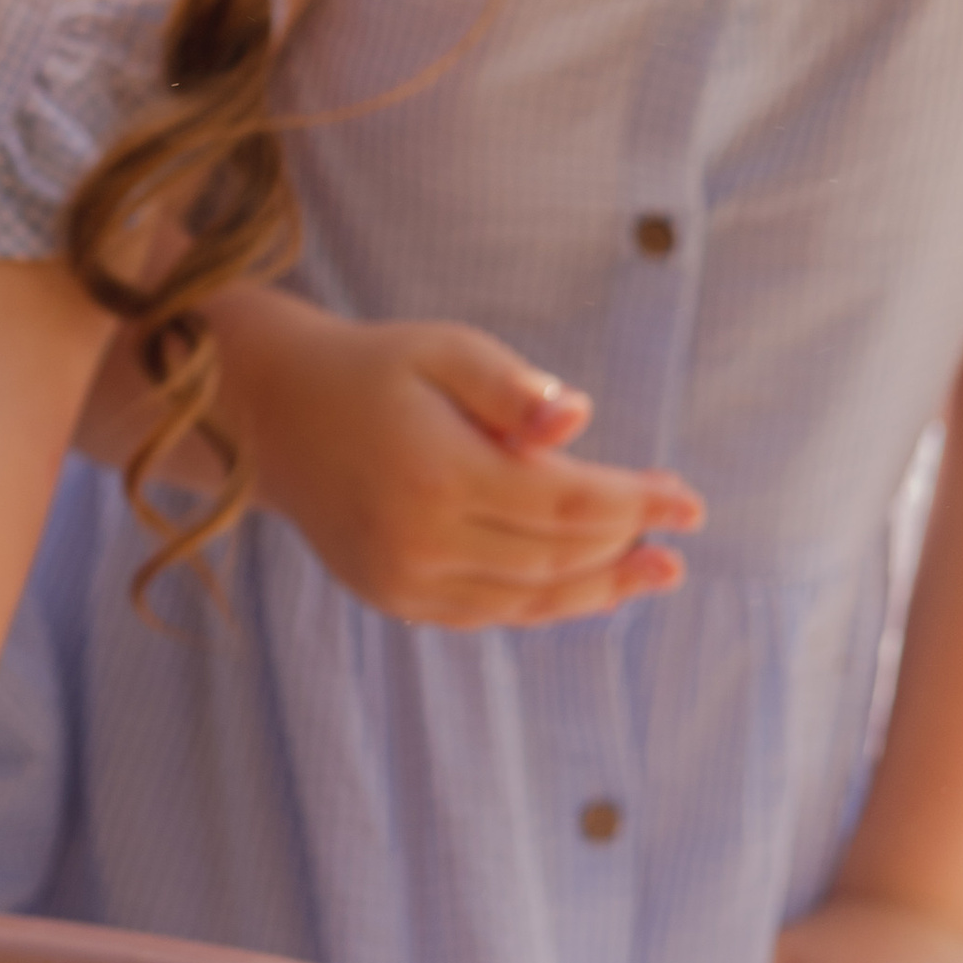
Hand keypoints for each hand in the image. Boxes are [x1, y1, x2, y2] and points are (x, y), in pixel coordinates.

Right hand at [248, 311, 702, 626]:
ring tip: (655, 573)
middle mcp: (419, 540)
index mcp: (439, 473)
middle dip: (627, 545)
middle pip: (556, 557)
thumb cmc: (374, 369)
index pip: (568, 505)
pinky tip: (587, 586)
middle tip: (680, 535)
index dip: (638, 506)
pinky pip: (488, 612)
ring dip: (598, 587)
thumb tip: (578, 421)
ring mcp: (403, 578)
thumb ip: (513, 388)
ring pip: (528, 598)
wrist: (271, 415)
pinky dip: (543, 603)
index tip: (692, 502)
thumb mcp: (445, 350)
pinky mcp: (393, 596)